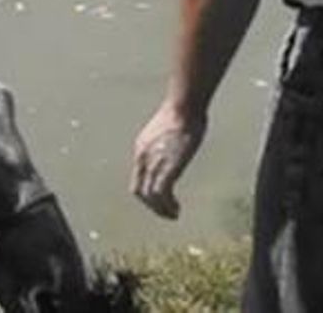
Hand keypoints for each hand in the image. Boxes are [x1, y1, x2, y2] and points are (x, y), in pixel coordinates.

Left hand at [130, 101, 205, 219]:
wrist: (184, 106)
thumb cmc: (184, 109)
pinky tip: (177, 210)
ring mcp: (154, 164)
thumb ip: (169, 140)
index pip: (138, 177)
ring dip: (161, 210)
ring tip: (173, 215)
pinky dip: (167, 206)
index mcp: (142, 148)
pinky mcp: (167, 168)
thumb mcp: (169, 127)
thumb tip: (181, 139)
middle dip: (152, 206)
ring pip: (150, 197)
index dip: (147, 191)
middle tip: (165, 212)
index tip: (160, 197)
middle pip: (140, 191)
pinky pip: (162, 195)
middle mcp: (143, 158)